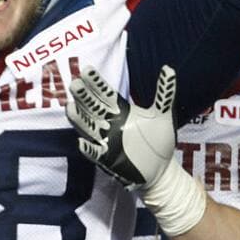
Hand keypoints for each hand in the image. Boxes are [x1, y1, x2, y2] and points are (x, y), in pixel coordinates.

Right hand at [66, 65, 177, 188]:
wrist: (163, 170)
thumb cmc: (160, 141)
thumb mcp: (164, 115)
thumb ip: (164, 92)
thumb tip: (169, 68)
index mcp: (121, 110)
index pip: (105, 93)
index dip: (95, 82)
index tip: (86, 70)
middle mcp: (110, 123)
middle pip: (92, 106)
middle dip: (83, 96)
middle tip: (74, 84)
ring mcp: (106, 140)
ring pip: (88, 126)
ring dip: (79, 118)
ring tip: (70, 107)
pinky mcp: (107, 159)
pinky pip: (95, 152)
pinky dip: (88, 148)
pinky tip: (81, 142)